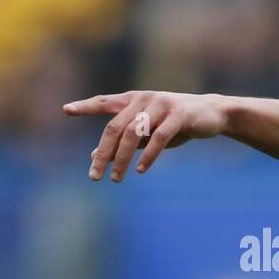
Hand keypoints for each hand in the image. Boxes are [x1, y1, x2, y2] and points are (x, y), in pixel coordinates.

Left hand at [63, 91, 228, 181]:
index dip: (86, 106)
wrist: (211, 114)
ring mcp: (161, 106)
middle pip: (115, 127)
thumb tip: (94, 155)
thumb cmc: (175, 124)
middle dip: (103, 154)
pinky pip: (159, 137)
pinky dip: (148, 156)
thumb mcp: (147, 132)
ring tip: (116, 179)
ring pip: (134, 133)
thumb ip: (124, 140)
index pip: (105, 102)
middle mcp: (144, 99)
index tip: (66, 110)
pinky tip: (140, 170)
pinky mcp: (179, 115)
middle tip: (95, 176)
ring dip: (122, 159)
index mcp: (134, 100)